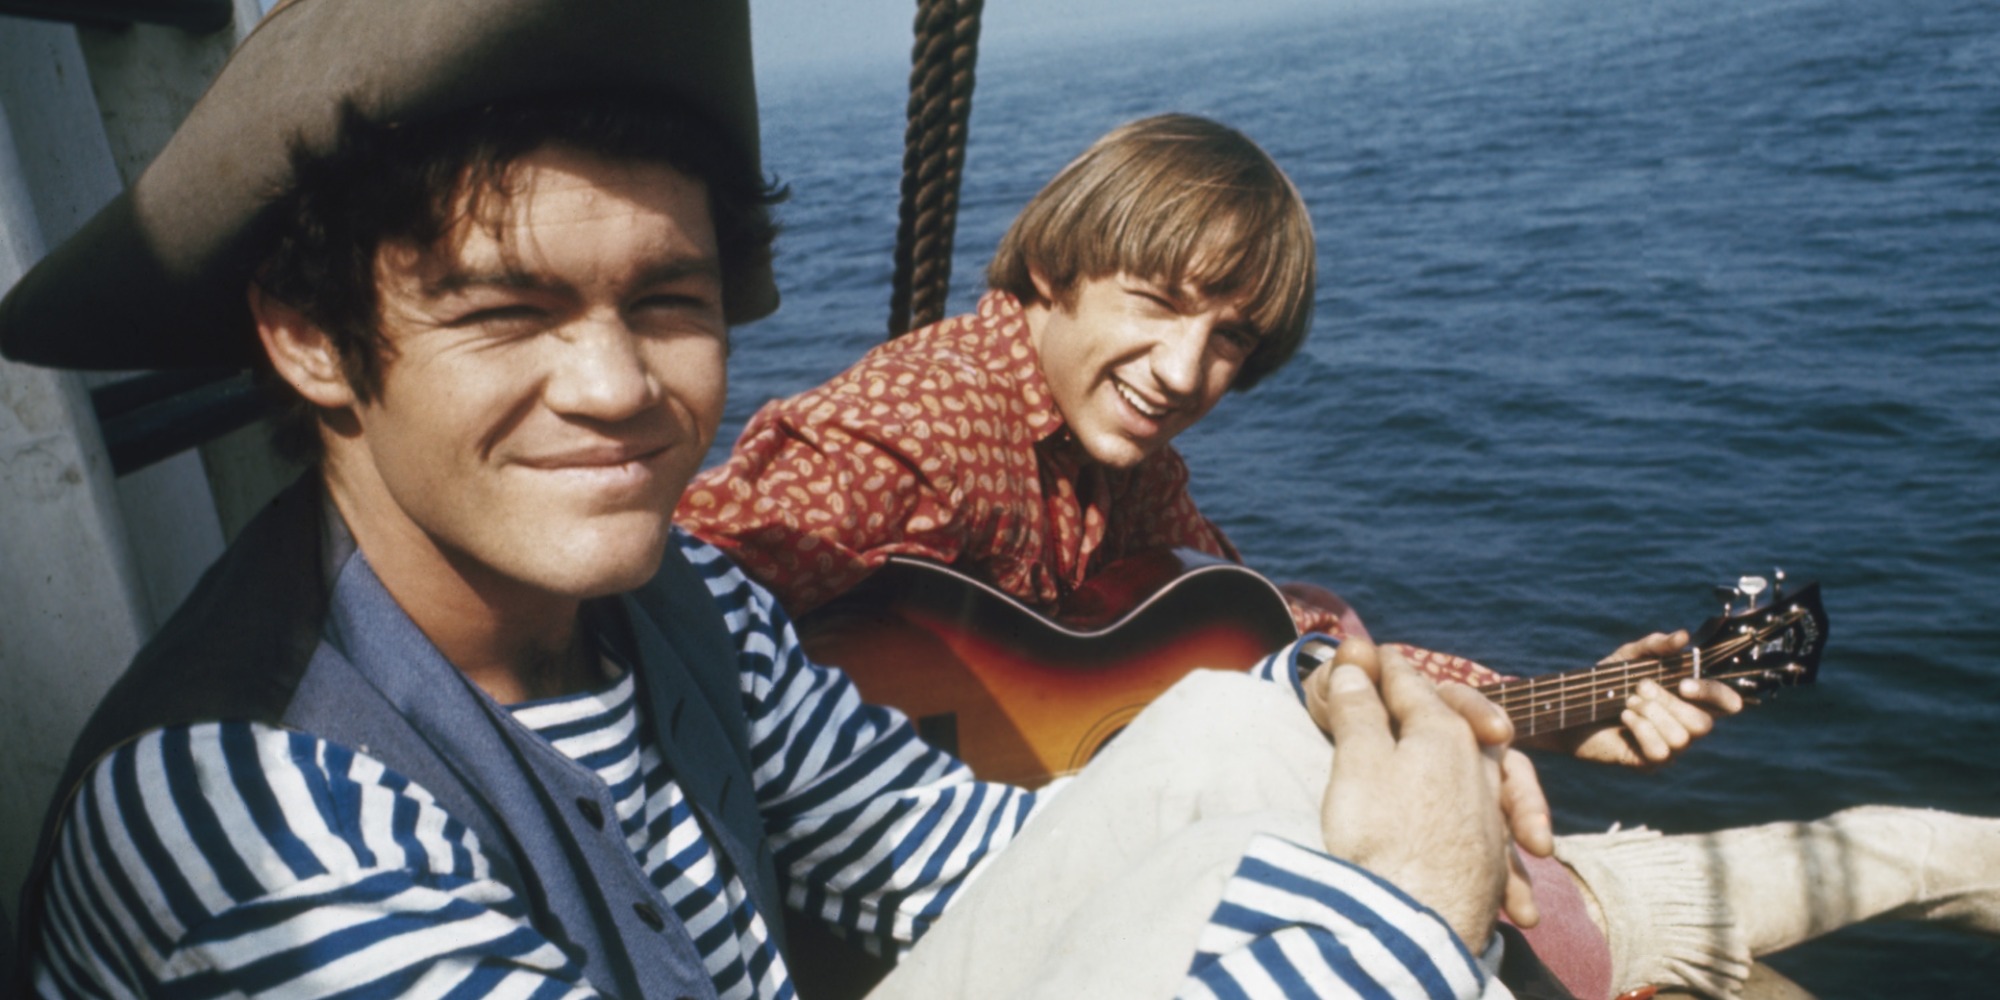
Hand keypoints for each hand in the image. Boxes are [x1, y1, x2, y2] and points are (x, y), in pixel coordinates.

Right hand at [1307, 639, 1552, 864]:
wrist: (1415, 922)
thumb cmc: (1378, 834)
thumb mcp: (1356, 760)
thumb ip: (1358, 708)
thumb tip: (1353, 661)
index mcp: (1442, 732)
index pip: (1408, 685)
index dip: (1380, 669)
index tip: (1359, 656)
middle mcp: (1479, 767)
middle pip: (1467, 726)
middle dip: (1460, 710)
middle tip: (1428, 702)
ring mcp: (1490, 816)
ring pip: (1501, 782)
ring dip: (1493, 778)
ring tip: (1470, 771)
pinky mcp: (1493, 862)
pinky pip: (1505, 836)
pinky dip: (1506, 836)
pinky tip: (1505, 852)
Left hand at [1549, 630, 1744, 767]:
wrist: (1572, 708)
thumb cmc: (1606, 682)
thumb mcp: (1629, 657)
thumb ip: (1655, 645)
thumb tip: (1683, 636)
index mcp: (1690, 699)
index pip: (1726, 703)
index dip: (1715, 695)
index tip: (1685, 684)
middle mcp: (1686, 725)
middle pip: (1703, 724)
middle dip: (1669, 702)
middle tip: (1640, 687)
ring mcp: (1670, 747)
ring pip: (1681, 738)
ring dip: (1651, 714)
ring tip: (1628, 702)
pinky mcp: (1649, 763)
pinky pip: (1660, 751)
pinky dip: (1641, 730)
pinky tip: (1624, 718)